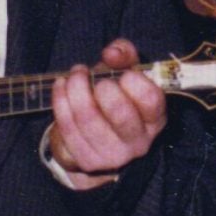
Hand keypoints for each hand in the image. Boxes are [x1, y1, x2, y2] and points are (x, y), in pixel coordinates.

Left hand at [44, 39, 167, 184]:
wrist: (95, 135)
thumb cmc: (115, 97)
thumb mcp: (125, 72)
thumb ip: (124, 54)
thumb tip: (111, 53)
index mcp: (154, 119)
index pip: (151, 101)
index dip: (134, 81)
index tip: (122, 74)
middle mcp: (138, 142)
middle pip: (120, 114)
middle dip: (102, 87)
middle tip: (90, 74)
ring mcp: (112, 156)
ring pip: (88, 118)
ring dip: (75, 88)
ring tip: (74, 75)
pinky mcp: (87, 161)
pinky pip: (68, 127)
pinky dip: (61, 101)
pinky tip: (61, 86)